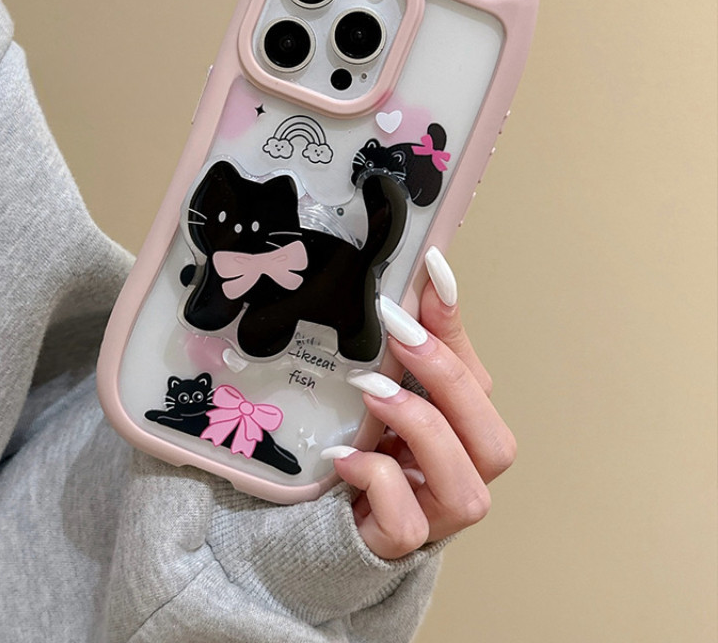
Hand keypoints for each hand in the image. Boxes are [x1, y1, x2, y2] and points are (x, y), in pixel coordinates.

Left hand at [321, 247, 515, 559]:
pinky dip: (379, 481)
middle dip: (446, 379)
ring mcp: (434, 516)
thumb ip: (405, 350)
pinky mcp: (398, 544)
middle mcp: (462, 476)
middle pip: (495, 442)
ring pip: (465, 488)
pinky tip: (344, 456)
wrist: (318, 516)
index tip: (431, 269)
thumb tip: (413, 282)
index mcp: (461, 435)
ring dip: (421, 428)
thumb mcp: (383, 391)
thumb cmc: (362, 447)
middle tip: (398, 332)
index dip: (454, 326)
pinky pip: (407, 523)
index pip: (476, 380)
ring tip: (372, 392)